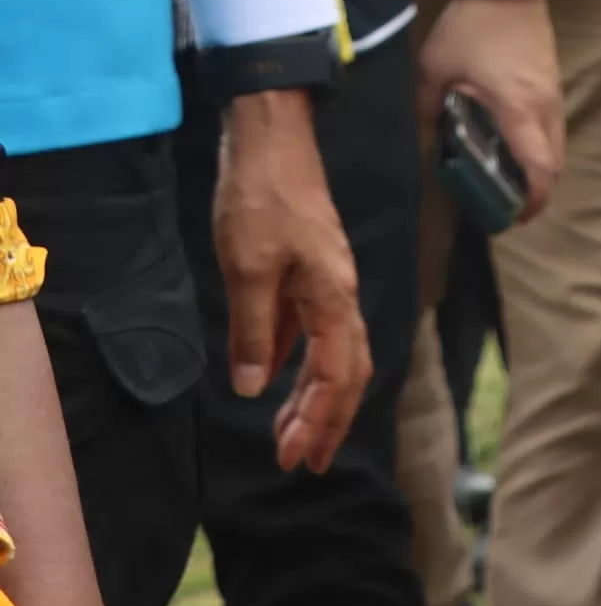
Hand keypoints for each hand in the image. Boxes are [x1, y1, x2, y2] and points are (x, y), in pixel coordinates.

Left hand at [214, 89, 370, 473]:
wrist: (272, 142)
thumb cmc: (260, 201)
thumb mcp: (247, 268)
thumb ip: (254, 330)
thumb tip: (253, 388)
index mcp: (333, 296)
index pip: (337, 373)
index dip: (320, 419)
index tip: (296, 458)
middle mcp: (340, 294)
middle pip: (348, 371)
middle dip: (328, 420)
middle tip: (301, 463)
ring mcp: (328, 283)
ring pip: (334, 354)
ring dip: (315, 398)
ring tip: (289, 434)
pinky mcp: (311, 273)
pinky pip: (314, 332)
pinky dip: (299, 366)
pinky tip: (273, 381)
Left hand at [421, 0, 564, 222]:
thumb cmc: (471, 28)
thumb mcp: (435, 69)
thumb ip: (429, 108)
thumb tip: (426, 140)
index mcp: (518, 110)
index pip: (540, 167)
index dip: (532, 198)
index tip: (513, 217)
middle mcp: (544, 107)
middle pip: (555, 161)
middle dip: (536, 189)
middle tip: (504, 204)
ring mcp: (553, 92)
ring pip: (557, 143)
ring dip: (539, 166)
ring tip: (506, 176)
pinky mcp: (551, 80)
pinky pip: (552, 124)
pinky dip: (539, 143)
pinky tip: (510, 141)